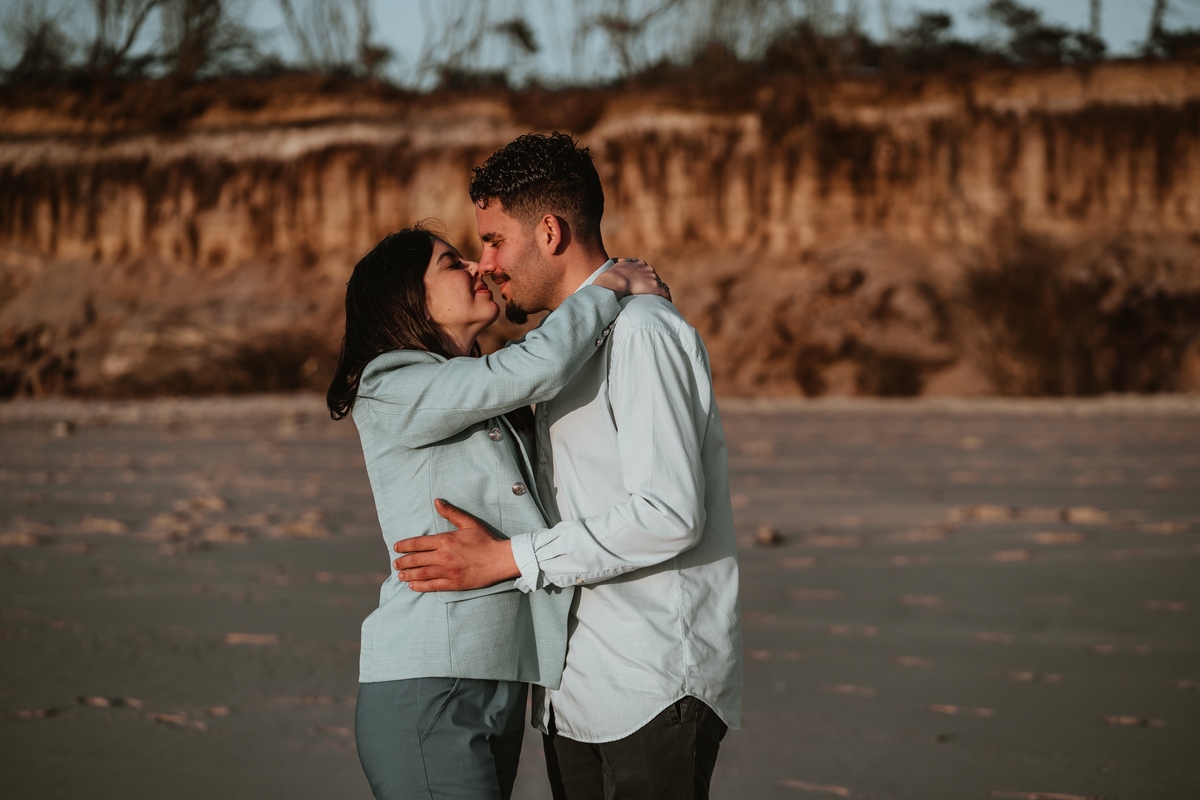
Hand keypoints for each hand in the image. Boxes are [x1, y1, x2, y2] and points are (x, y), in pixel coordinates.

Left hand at [392, 499, 519, 590]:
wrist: (500, 560)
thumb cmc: (485, 540)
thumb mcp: (469, 523)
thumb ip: (451, 513)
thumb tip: (437, 501)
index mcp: (445, 540)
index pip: (418, 543)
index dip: (404, 546)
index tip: (396, 548)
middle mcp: (443, 556)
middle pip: (416, 560)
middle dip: (403, 562)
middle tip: (395, 563)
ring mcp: (448, 571)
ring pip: (421, 574)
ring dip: (408, 574)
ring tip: (400, 575)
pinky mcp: (454, 583)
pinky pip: (432, 586)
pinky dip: (420, 586)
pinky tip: (412, 585)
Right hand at [594, 258, 671, 301]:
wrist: (613, 281)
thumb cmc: (608, 279)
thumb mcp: (612, 270)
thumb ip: (613, 271)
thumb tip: (606, 278)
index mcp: (636, 263)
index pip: (644, 270)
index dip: (643, 279)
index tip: (641, 286)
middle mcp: (646, 268)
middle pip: (653, 277)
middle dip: (651, 285)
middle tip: (649, 295)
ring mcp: (652, 277)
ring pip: (660, 285)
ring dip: (658, 293)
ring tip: (657, 302)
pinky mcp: (656, 286)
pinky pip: (665, 294)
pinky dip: (665, 299)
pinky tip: (665, 305)